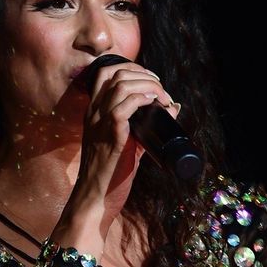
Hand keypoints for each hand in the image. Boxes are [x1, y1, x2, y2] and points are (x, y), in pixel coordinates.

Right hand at [76, 61, 179, 217]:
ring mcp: (99, 122)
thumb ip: (146, 125)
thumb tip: (173, 108)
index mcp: (93, 112)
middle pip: (115, 72)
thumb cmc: (111, 173)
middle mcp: (93, 112)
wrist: (96, 198)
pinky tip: (155, 104)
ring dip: (147, 85)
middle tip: (161, 88)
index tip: (152, 79)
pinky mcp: (110, 134)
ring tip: (162, 96)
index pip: (105, 73)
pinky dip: (143, 99)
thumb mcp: (128, 143)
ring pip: (121, 84)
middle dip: (143, 73)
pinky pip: (124, 106)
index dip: (131, 68)